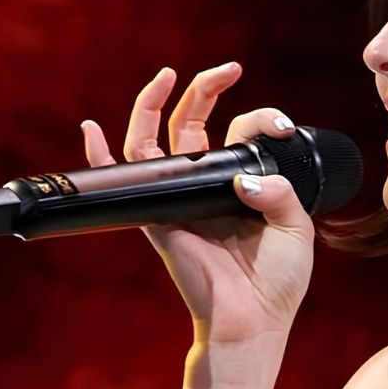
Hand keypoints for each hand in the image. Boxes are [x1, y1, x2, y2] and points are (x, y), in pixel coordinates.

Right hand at [81, 63, 316, 346]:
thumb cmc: (276, 281)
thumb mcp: (295, 228)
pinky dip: (100, 155)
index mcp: (242, 184)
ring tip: (169, 74)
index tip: (281, 126)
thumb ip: (280, 191)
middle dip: (207, 90)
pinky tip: (92, 128)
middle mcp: (207, 185)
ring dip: (157, 103)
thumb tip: (243, 176)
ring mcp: (179, 198)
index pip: (242, 135)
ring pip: (155, 140)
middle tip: (228, 68)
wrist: (252, 320)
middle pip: (195, 124)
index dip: (261, 119)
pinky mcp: (156, 216)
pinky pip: (123, 179)